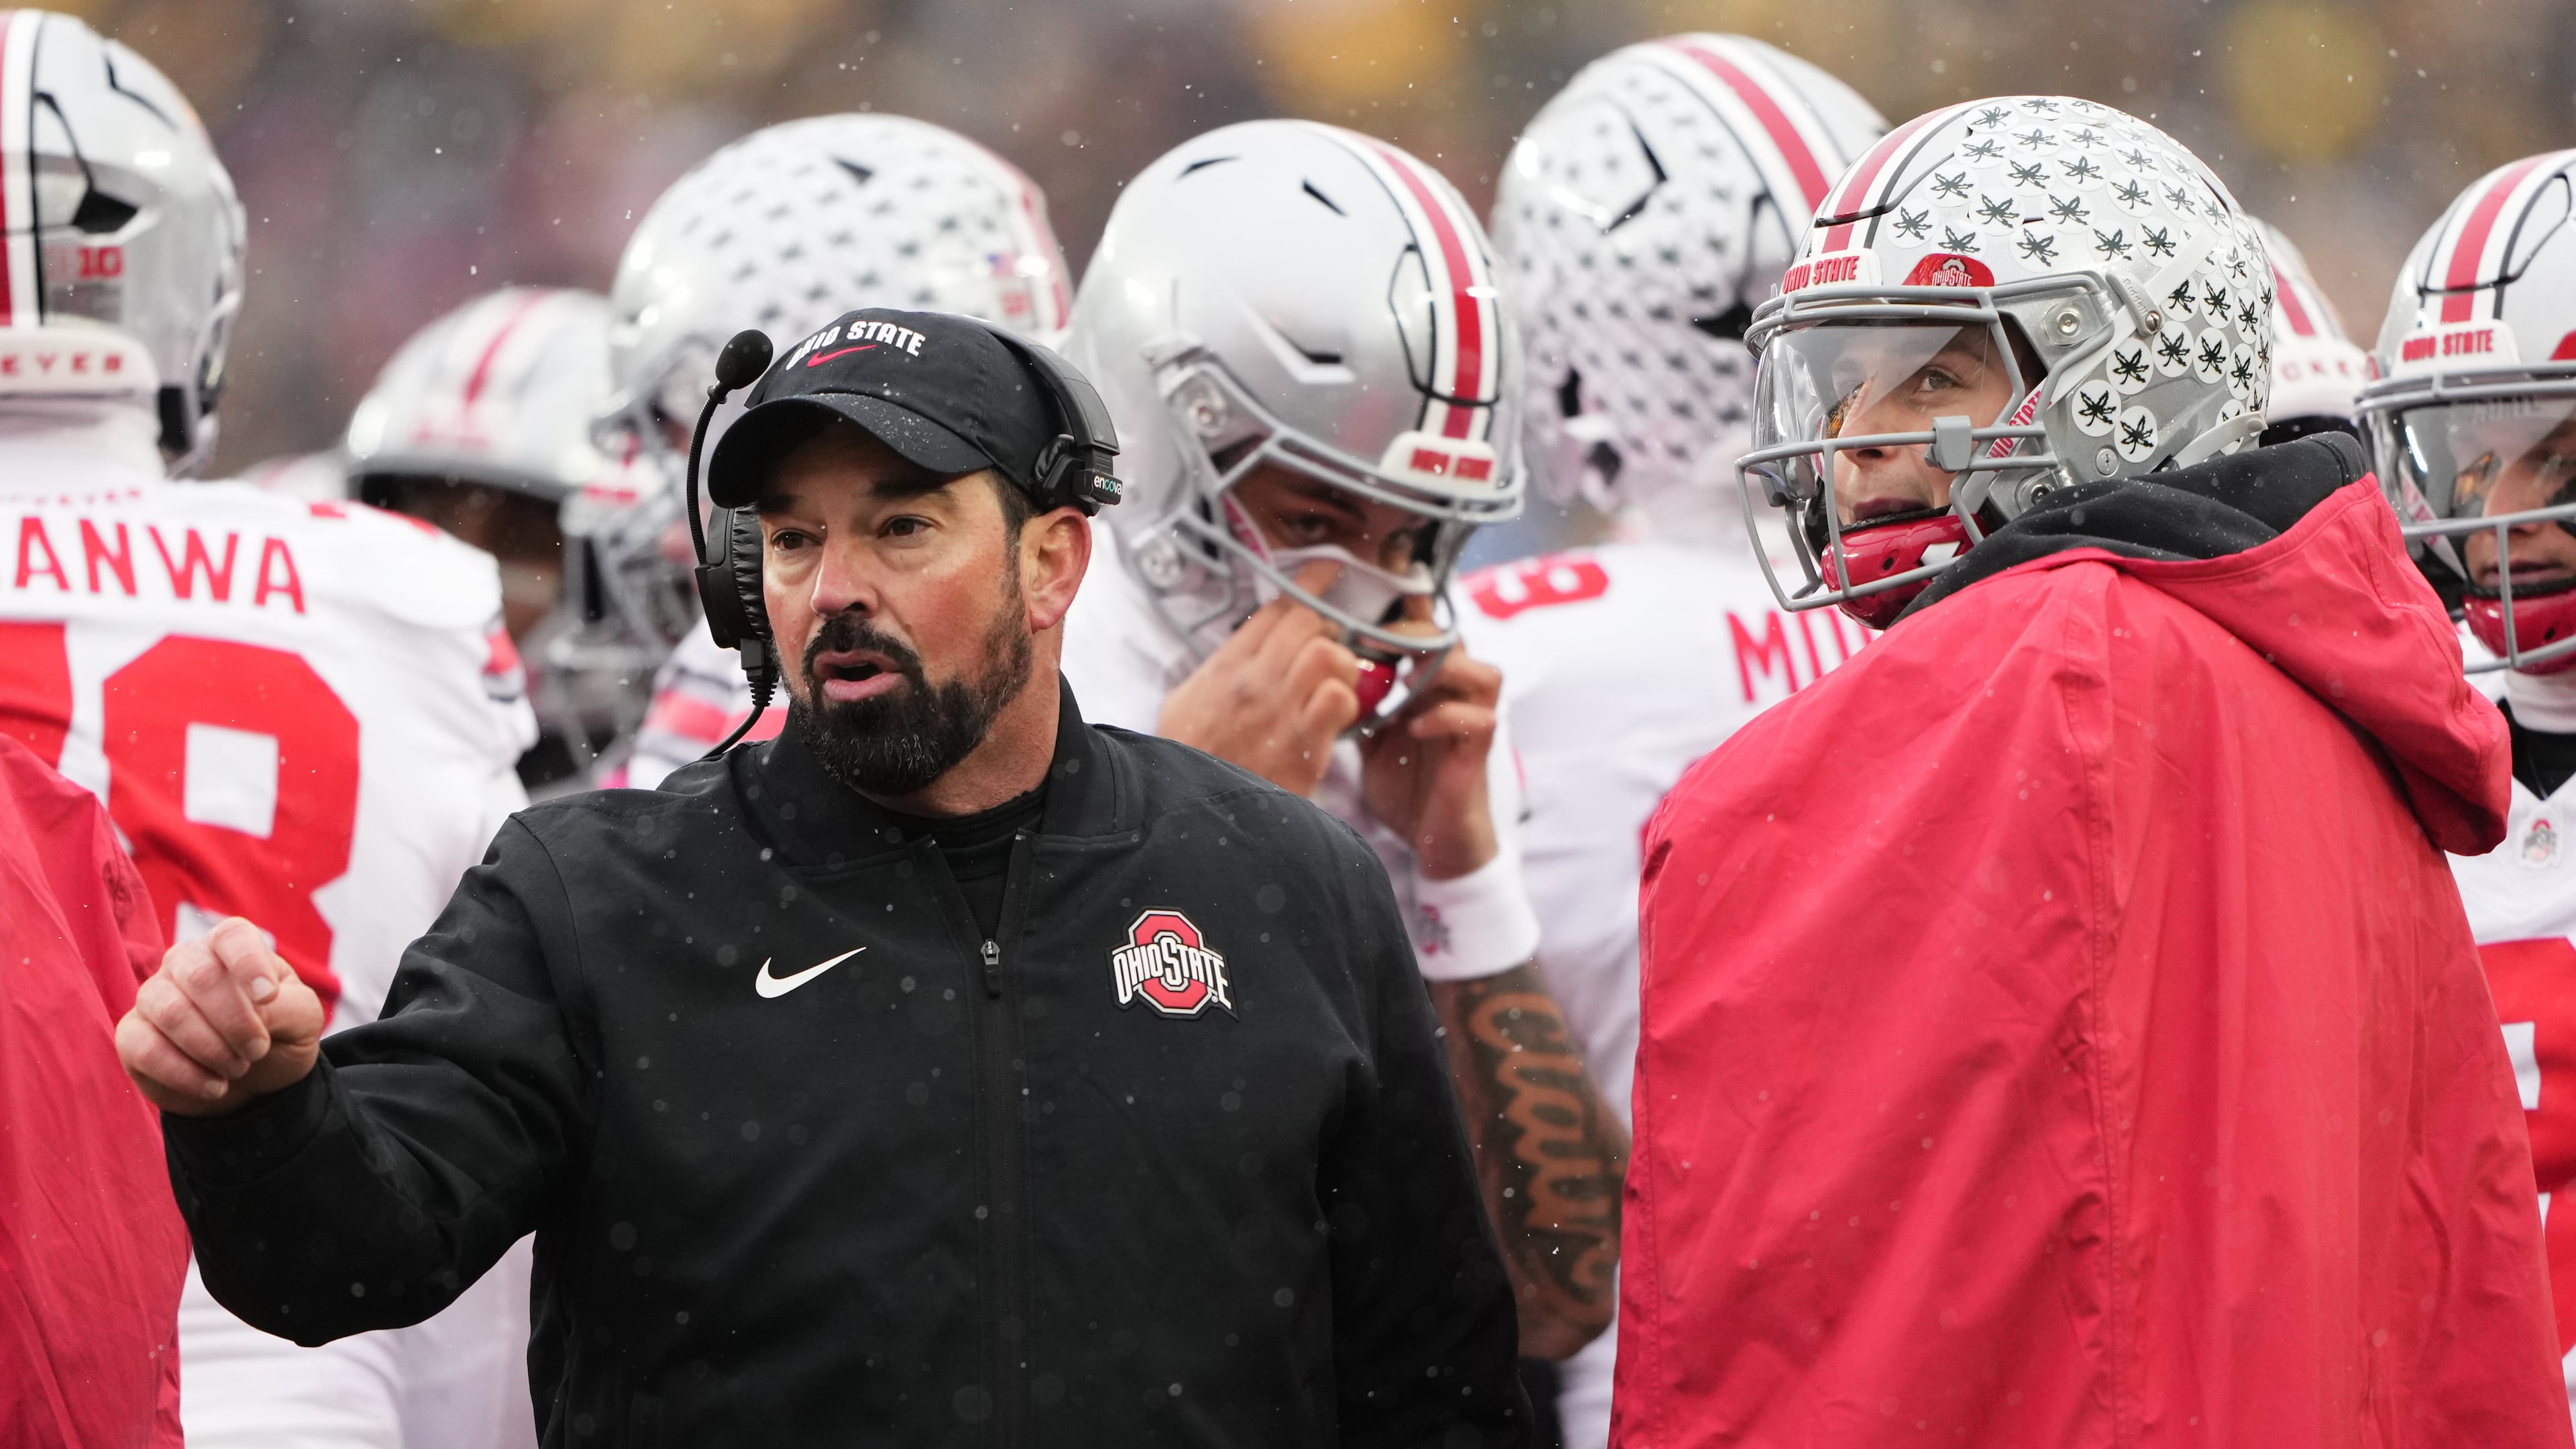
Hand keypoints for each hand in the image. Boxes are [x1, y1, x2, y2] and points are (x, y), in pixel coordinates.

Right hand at [116, 917, 324, 1117]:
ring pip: (171, 1013)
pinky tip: (214, 1086)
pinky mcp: (132, 1036)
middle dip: (236, 1023)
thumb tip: (253, 1007)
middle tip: (257, 1050)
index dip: (249, 964)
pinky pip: (145, 1049)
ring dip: (212, 1049)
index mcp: (230, 948)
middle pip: (200, 976)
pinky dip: (186, 1074)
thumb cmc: (278, 1036)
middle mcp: (186, 963)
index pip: (232, 937)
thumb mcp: (302, 1020)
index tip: (268, 997)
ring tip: (237, 1068)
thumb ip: (286, 1006)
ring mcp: (153, 997)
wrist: (253, 1084)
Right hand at [1158, 560, 1359, 794]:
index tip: (1327, 572)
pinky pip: (1338, 700)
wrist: (1194, 816)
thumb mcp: (1185, 704)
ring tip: (1336, 681)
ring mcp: (1277, 712)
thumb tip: (1243, 649)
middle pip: (1305, 622)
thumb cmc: (1192, 761)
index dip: (1308, 584)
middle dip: (1327, 626)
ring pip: (1327, 653)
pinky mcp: (1302, 746)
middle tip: (1333, 641)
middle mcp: (1251, 682)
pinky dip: (1346, 703)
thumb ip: (1217, 671)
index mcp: (1225, 669)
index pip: (1274, 610)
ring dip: (1341, 663)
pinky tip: (1337, 716)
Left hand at [1358, 633, 1500, 881]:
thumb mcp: (1372, 739)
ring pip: (1483, 673)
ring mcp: (1474, 722)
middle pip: (1455, 641)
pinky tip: (1414, 727)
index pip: (1428, 633)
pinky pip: (1479, 720)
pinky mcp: (1479, 752)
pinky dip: (1446, 718)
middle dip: (1416, 634)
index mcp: (1432, 688)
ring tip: (1405, 678)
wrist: (1432, 841)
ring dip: (1442, 670)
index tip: (1364, 612)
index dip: (1406, 614)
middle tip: (1376, 640)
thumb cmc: (1404, 788)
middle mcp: (1459, 698)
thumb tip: (1325, 675)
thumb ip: (1362, 705)